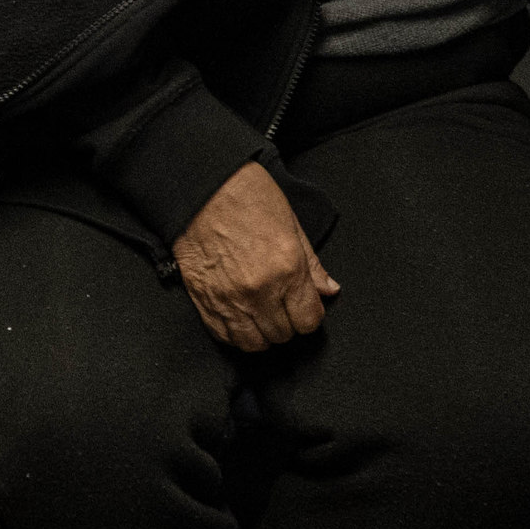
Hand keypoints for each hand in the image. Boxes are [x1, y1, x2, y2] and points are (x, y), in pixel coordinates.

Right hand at [173, 159, 337, 349]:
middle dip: (287, 321)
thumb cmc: (246, 195)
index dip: (309, 314)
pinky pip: (224, 336)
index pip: (309, 321)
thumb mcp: (290, 223)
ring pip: (253, 343)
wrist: (200, 185)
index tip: (304, 304)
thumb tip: (329, 290)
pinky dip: (235, 333)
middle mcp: (259, 290)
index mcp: (287, 268)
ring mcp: (229, 298)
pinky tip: (239, 316)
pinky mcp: (204, 299)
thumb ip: (312, 265)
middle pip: (283, 334)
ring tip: (261, 313)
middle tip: (281, 303)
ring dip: (261, 332)